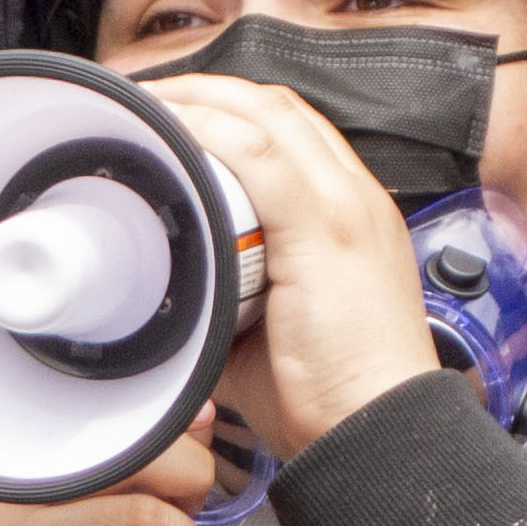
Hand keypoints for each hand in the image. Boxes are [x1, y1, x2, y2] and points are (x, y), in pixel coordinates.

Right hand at [0, 412, 222, 525]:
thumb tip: (198, 417)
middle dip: (188, 483)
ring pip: (145, 524)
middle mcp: (13, 500)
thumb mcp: (44, 487)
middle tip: (184, 504)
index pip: (114, 418)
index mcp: (17, 453)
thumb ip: (120, 449)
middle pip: (138, 462)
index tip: (182, 457)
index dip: (169, 437)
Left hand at [142, 79, 434, 451]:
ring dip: (201, 99)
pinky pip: (260, 155)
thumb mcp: (273, 330)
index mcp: (351, 216)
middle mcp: (355, 199)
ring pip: (268, 116)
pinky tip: (171, 128)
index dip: (233, 109)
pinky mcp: (326, 231)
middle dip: (210, 91)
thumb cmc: (331, 395)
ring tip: (148, 105)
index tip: (181, 115)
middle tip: (150, 101)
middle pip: (279, 108)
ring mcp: (345, 209)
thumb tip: (175, 299)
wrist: (378, 435)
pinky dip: (209, 131)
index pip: (293, 130)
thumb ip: (229, 300)